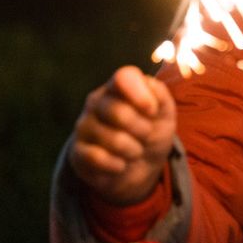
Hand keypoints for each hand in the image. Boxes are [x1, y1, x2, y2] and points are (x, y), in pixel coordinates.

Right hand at [68, 66, 175, 205]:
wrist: (140, 165)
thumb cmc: (152, 130)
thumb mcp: (164, 112)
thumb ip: (159, 94)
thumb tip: (148, 85)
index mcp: (118, 87)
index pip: (124, 77)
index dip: (141, 94)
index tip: (153, 111)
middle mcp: (97, 102)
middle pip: (119, 112)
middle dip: (143, 129)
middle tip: (146, 134)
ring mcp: (84, 126)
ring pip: (113, 140)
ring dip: (134, 150)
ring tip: (135, 150)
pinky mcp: (77, 151)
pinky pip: (99, 158)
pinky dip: (118, 165)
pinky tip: (121, 164)